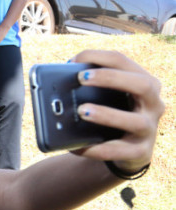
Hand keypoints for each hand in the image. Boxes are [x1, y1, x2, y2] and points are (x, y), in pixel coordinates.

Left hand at [70, 50, 163, 171]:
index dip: (98, 57)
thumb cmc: (110, 115)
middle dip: (111, 78)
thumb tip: (55, 89)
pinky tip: (77, 146)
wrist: (124, 150)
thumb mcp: (105, 99)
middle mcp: (153, 103)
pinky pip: (118, 151)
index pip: (123, 61)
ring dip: (107, 114)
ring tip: (81, 111)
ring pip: (135, 121)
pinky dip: (96, 148)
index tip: (75, 60)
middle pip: (142, 85)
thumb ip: (88, 89)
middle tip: (81, 77)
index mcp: (143, 83)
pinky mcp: (141, 152)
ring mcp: (149, 129)